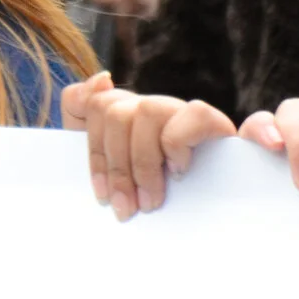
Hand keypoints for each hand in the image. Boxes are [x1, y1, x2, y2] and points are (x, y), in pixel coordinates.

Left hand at [61, 73, 236, 221]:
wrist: (216, 221)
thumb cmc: (155, 195)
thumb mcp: (110, 166)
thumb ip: (82, 116)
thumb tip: (102, 77)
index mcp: (127, 114)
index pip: (96, 106)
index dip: (95, 155)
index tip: (103, 196)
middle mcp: (153, 107)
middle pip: (116, 111)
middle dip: (117, 167)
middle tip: (128, 207)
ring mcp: (182, 112)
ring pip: (147, 110)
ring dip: (144, 163)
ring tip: (152, 200)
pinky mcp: (214, 122)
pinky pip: (192, 114)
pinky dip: (178, 147)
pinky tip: (179, 173)